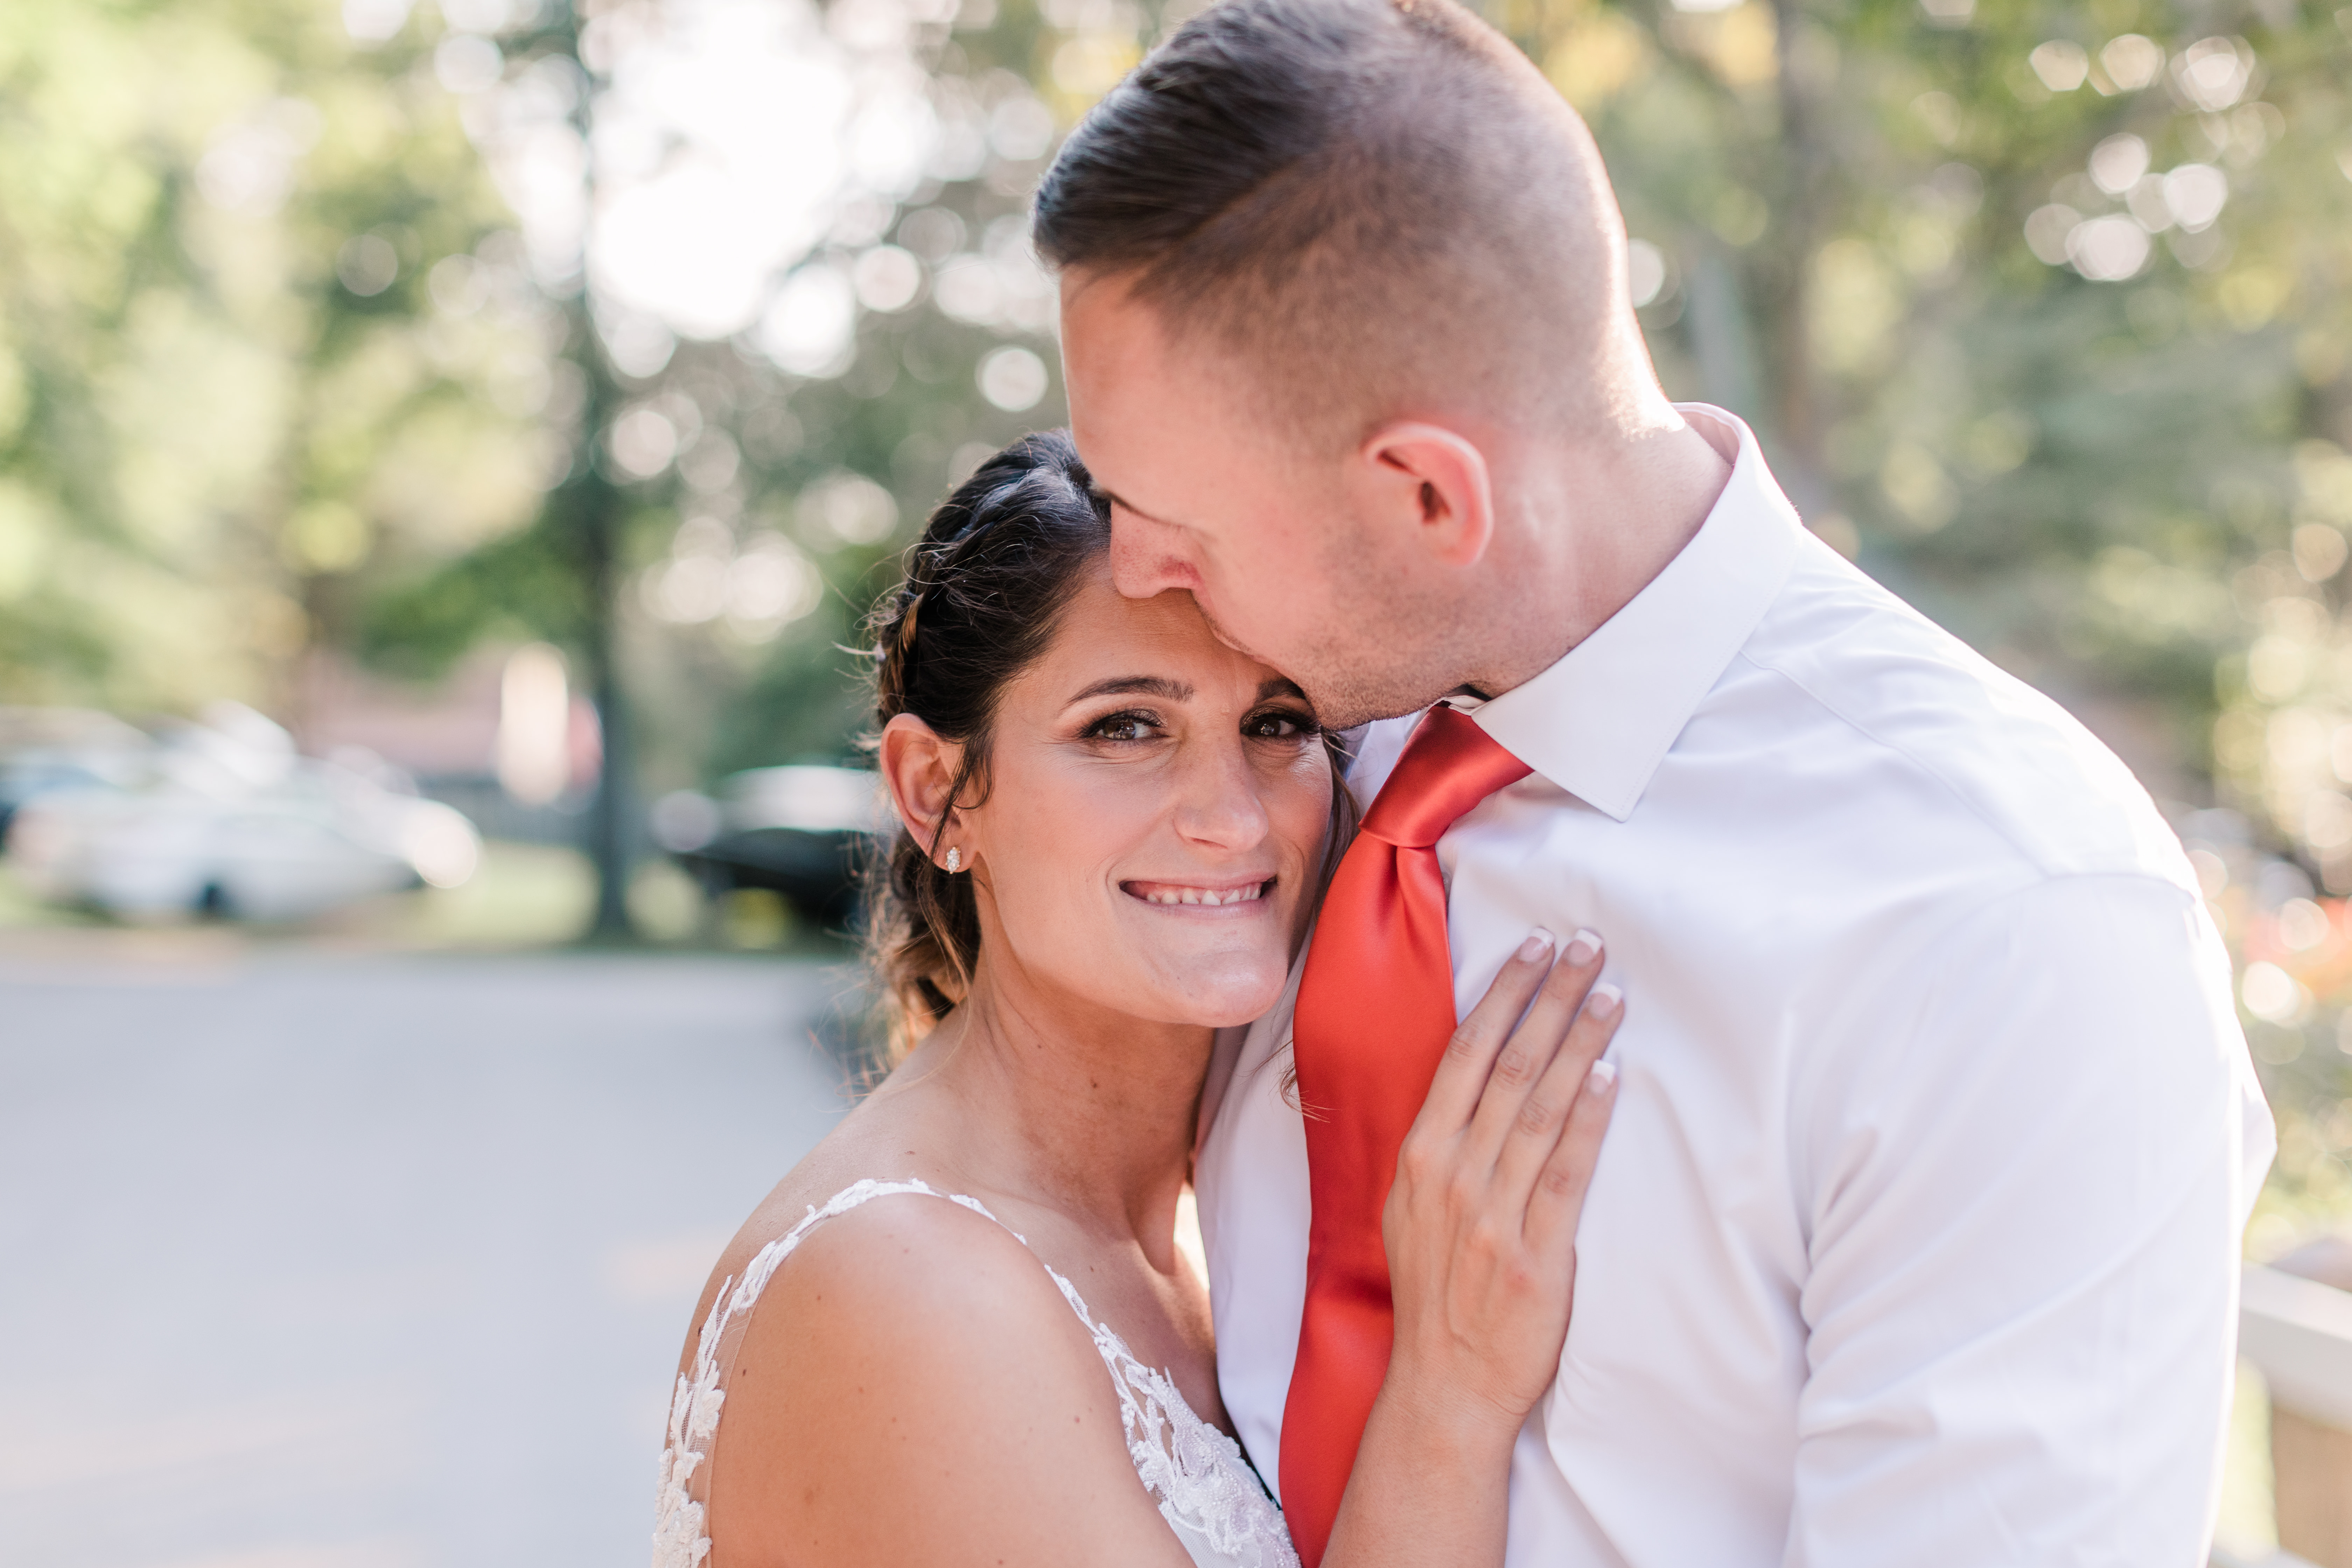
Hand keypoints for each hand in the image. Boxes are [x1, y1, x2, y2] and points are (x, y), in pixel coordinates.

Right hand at [1379, 928, 1620, 1435]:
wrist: (1445, 1383)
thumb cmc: (1437, 1291)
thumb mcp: (1414, 1207)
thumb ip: (1444, 1144)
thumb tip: (1476, 1078)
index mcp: (1419, 1156)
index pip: (1464, 1053)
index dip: (1502, 994)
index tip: (1534, 946)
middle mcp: (1451, 1174)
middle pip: (1506, 1064)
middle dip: (1548, 996)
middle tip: (1585, 943)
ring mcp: (1492, 1213)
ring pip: (1539, 1105)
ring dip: (1578, 1041)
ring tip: (1609, 992)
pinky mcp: (1536, 1254)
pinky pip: (1566, 1172)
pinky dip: (1587, 1118)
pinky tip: (1610, 1074)